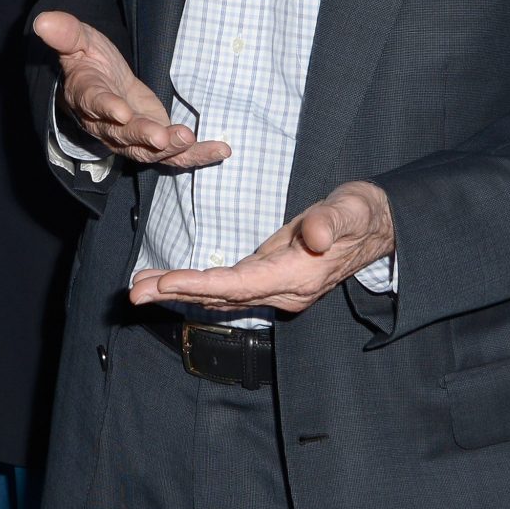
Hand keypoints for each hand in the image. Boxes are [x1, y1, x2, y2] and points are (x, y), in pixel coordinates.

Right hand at [33, 11, 229, 168]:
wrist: (99, 82)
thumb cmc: (89, 59)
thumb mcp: (79, 39)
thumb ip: (65, 33)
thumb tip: (42, 21)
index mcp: (86, 96)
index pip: (94, 103)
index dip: (107, 108)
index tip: (122, 111)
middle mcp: (106, 124)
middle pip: (123, 134)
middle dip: (143, 135)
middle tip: (163, 136)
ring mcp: (131, 137)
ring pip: (148, 150)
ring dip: (171, 148)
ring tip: (191, 140)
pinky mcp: (154, 141)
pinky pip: (174, 155)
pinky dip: (197, 155)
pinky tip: (220, 150)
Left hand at [130, 180, 394, 313]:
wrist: (376, 227)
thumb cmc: (359, 213)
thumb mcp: (350, 210)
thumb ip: (331, 221)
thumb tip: (312, 234)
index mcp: (298, 276)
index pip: (241, 285)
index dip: (202, 285)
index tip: (166, 282)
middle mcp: (284, 292)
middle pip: (221, 298)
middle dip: (176, 295)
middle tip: (133, 293)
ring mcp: (276, 290)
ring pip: (219, 298)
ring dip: (178, 294)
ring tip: (138, 288)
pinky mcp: (269, 281)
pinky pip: (225, 291)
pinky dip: (195, 288)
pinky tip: (170, 285)